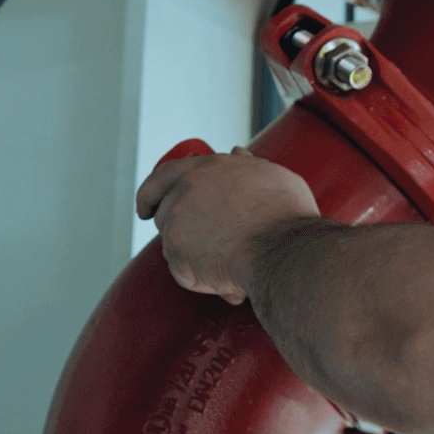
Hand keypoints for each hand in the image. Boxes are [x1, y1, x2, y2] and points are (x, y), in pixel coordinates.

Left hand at [136, 148, 317, 302]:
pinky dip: (204, 280)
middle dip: (179, 232)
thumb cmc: (287, 215)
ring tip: (232, 265)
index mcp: (206, 168)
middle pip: (165, 214)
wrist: (283, 249)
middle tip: (199, 247)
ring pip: (176, 246)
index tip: (146, 206)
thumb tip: (237, 152)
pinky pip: (185, 272)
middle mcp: (185, 191)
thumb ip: (247, 165)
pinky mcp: (176, 254)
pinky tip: (231, 281)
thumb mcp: (273, 176)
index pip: (164, 175)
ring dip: (197, 258)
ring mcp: (177, 223)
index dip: (152, 192)